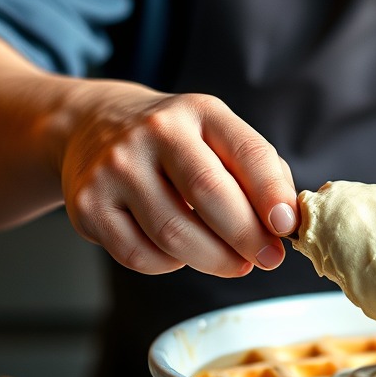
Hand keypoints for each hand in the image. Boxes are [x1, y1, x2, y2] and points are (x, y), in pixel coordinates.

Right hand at [58, 82, 297, 275]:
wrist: (91, 126)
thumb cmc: (174, 142)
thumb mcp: (217, 135)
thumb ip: (258, 171)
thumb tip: (287, 222)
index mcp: (198, 112)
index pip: (246, 151)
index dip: (272, 193)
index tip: (287, 226)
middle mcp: (153, 132)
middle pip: (209, 195)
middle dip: (247, 237)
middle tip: (268, 258)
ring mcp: (114, 169)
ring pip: (174, 235)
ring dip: (214, 260)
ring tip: (233, 262)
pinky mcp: (88, 206)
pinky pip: (141, 256)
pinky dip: (170, 265)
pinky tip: (180, 252)